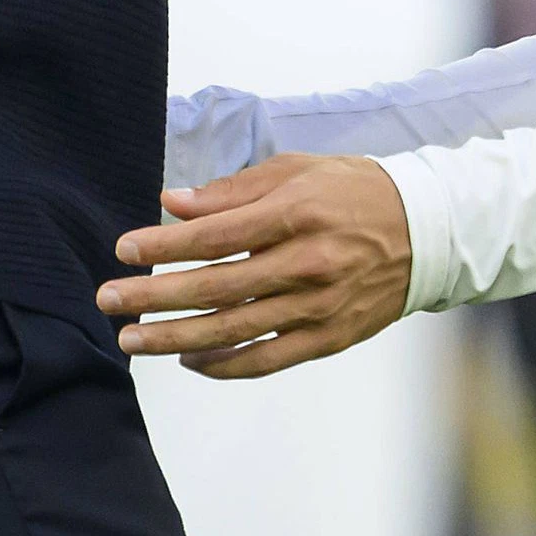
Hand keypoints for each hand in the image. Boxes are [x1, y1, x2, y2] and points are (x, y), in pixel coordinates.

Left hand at [99, 153, 414, 378]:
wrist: (428, 233)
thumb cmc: (354, 192)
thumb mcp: (297, 171)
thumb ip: (233, 191)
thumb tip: (172, 202)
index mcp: (297, 214)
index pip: (215, 236)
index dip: (163, 245)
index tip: (123, 249)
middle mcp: (307, 264)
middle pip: (215, 288)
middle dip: (154, 296)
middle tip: (108, 299)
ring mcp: (318, 307)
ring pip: (234, 331)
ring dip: (174, 338)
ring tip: (131, 338)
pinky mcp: (328, 338)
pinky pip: (266, 361)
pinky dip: (223, 365)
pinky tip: (187, 358)